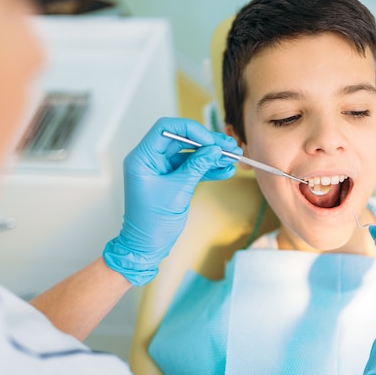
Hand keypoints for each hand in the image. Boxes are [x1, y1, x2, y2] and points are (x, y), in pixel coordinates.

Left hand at [103, 118, 240, 285]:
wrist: (147, 246)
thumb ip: (196, 167)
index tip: (211, 140)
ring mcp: (162, 169)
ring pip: (190, 154)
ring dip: (211, 156)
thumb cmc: (152, 222)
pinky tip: (225, 171)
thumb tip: (213, 149)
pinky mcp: (172, 179)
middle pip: (182, 139)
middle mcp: (151, 159)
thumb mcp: (177, 191)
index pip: (166, 129)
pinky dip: (208, 169)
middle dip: (207, 143)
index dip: (191, 130)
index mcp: (143, 158)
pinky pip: (192, 168)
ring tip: (233, 159)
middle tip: (229, 147)